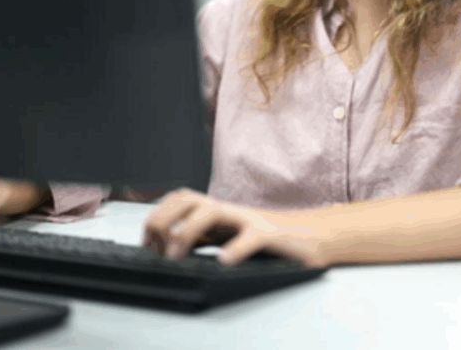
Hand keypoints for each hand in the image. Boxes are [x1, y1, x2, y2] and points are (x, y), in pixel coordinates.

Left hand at [142, 188, 332, 267]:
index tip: (147, 242)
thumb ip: (206, 238)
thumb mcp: (230, 237)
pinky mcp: (271, 234)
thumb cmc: (271, 241)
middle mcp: (231, 211)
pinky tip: (225, 261)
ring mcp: (250, 219)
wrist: (313, 236)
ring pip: (214, 211)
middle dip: (165, 219)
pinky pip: (252, 237)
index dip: (157, 217)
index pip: (179, 200)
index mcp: (219, 212)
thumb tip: (170, 249)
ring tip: (177, 254)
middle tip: (157, 247)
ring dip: (189, 231)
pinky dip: (236, 249)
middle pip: (188, 198)